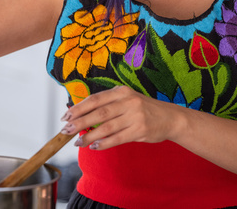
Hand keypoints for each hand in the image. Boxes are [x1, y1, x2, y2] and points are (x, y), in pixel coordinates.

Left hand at [60, 86, 179, 149]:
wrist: (170, 118)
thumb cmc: (144, 109)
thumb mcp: (127, 100)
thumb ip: (108, 105)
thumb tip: (81, 116)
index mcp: (122, 91)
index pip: (95, 99)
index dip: (79, 108)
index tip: (65, 116)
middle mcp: (128, 101)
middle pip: (98, 113)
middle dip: (79, 122)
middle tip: (66, 131)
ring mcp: (135, 116)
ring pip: (106, 127)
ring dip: (89, 136)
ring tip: (78, 142)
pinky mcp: (140, 130)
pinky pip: (117, 138)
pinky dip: (104, 143)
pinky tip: (94, 146)